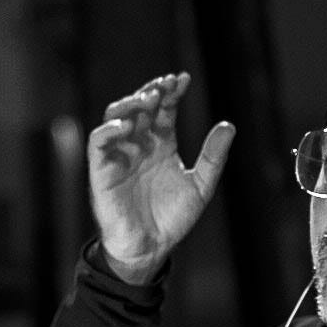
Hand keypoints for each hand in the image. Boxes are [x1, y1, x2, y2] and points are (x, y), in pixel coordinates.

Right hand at [87, 72, 235, 283]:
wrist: (151, 247)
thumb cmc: (172, 219)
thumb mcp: (201, 186)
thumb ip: (213, 157)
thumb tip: (229, 126)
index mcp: (161, 144)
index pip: (164, 109)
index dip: (172, 92)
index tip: (183, 79)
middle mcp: (139, 144)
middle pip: (140, 106)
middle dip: (151, 91)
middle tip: (165, 85)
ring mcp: (120, 155)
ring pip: (116, 117)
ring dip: (130, 103)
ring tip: (148, 99)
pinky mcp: (102, 170)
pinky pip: (98, 142)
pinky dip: (108, 129)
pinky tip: (126, 125)